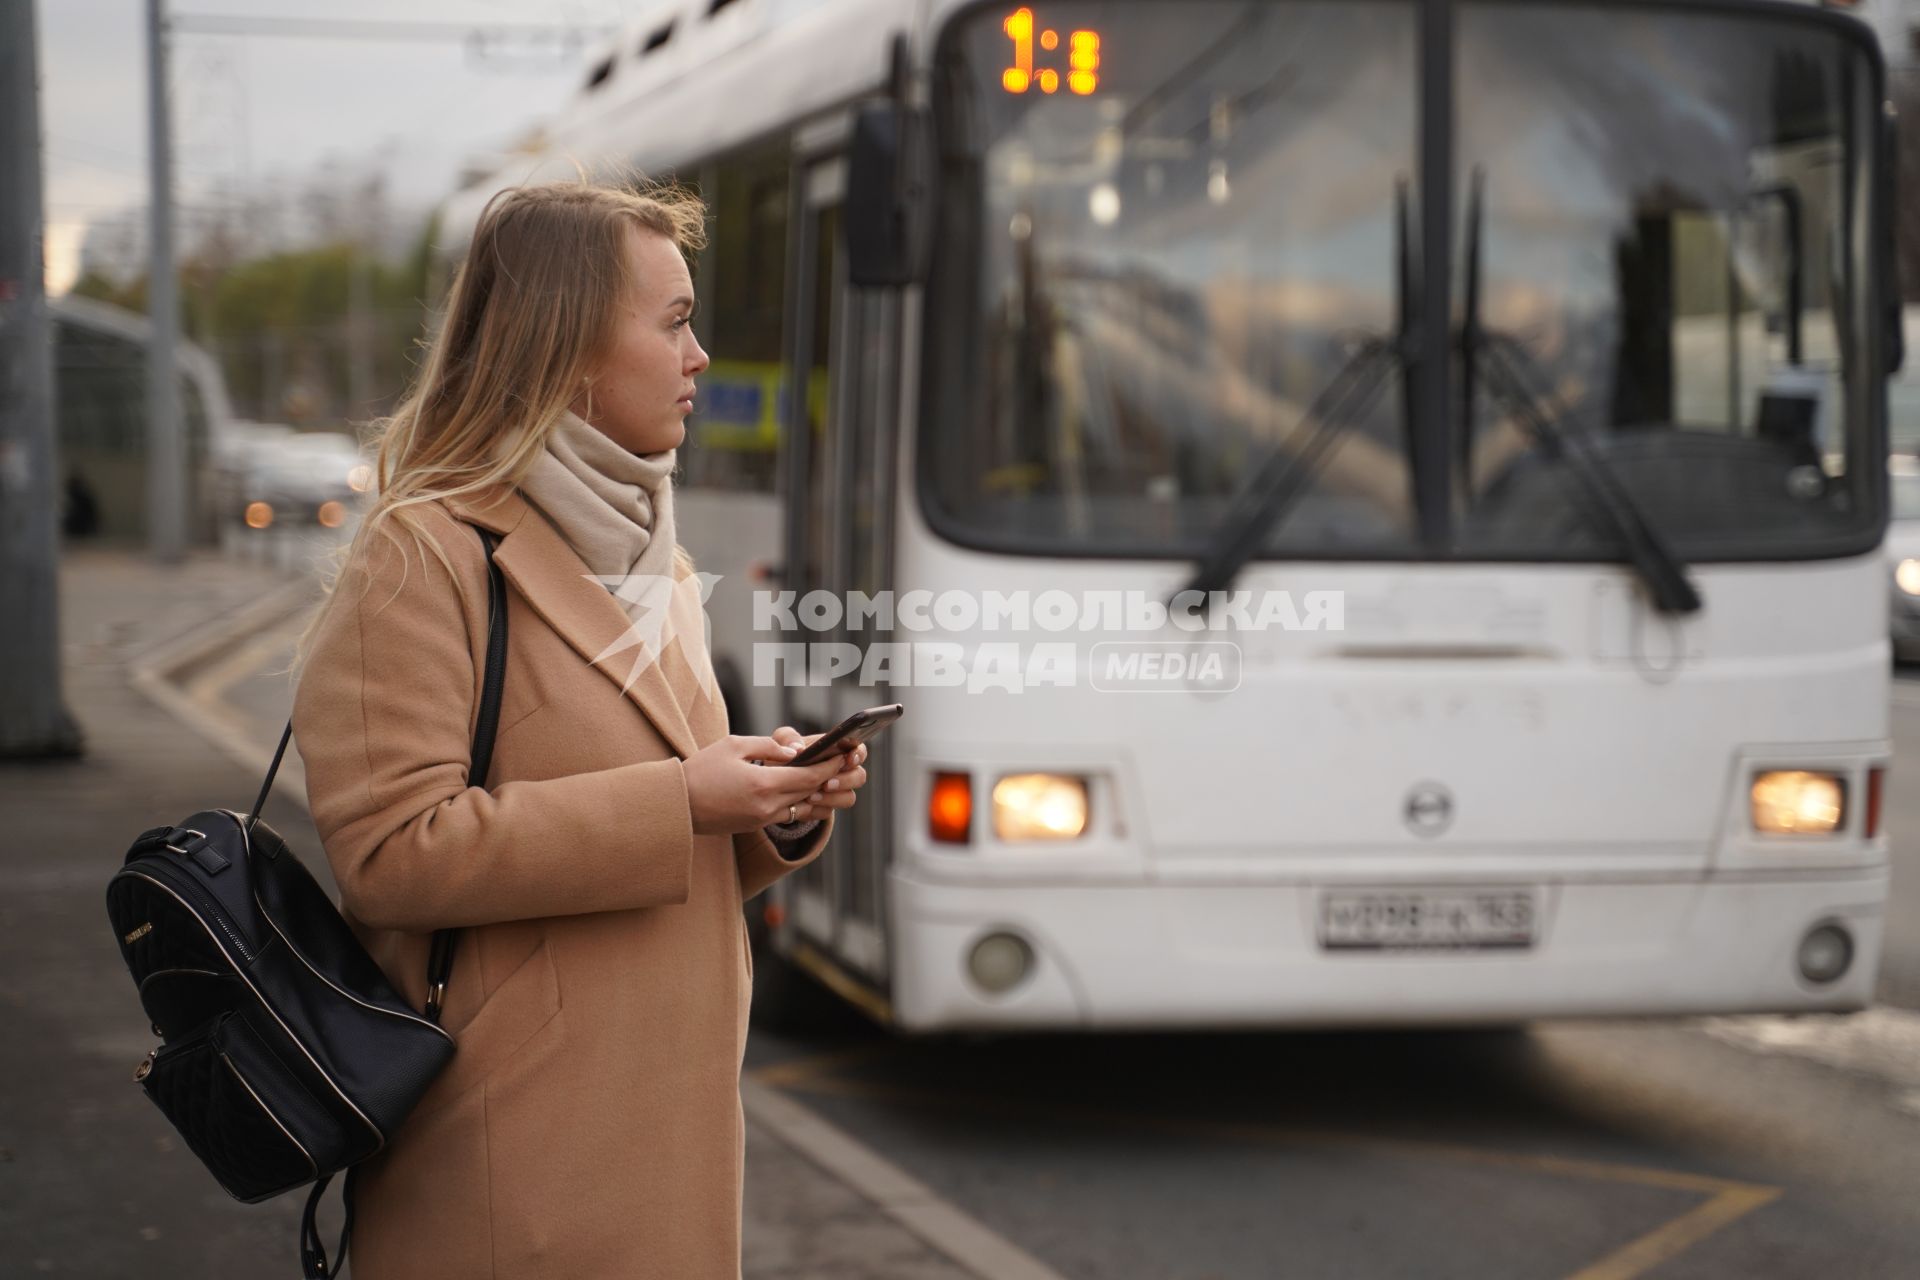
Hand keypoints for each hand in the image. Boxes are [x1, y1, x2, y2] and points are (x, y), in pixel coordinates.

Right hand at [683, 734, 845, 835]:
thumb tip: (796, 751)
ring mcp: (762, 819)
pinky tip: (807, 791)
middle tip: (844, 761)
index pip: (810, 776)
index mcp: (763, 783)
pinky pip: (788, 814)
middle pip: (811, 791)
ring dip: (819, 793)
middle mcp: (767, 806)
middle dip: (830, 776)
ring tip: (831, 777)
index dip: (830, 765)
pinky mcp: (755, 825)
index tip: (844, 754)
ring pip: (804, 807)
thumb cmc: (701, 770)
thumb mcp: (734, 745)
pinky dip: (802, 803)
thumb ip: (768, 747)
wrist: (676, 805)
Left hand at [767, 725, 868, 820]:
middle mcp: (842, 771)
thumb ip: (788, 738)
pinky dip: (815, 809)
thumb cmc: (784, 755)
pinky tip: (803, 806)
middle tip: (826, 784)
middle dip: (845, 781)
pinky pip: (828, 812)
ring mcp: (836, 792)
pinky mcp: (824, 808)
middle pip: (859, 776)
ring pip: (848, 798)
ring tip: (811, 797)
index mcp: (838, 750)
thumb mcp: (782, 741)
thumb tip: (797, 749)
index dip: (858, 754)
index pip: (858, 750)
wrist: (772, 781)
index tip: (849, 759)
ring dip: (832, 798)